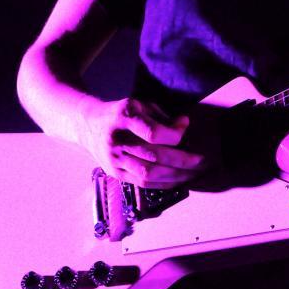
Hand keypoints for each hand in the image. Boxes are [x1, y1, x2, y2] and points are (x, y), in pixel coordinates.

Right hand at [80, 97, 206, 187]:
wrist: (89, 125)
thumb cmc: (121, 113)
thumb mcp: (141, 105)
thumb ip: (163, 116)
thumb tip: (184, 125)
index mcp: (124, 117)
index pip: (153, 133)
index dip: (174, 136)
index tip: (184, 130)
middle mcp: (117, 140)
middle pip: (153, 156)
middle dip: (181, 160)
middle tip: (200, 160)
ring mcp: (114, 159)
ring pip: (148, 173)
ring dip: (175, 176)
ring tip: (192, 173)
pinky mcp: (115, 173)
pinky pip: (142, 183)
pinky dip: (163, 183)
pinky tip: (177, 180)